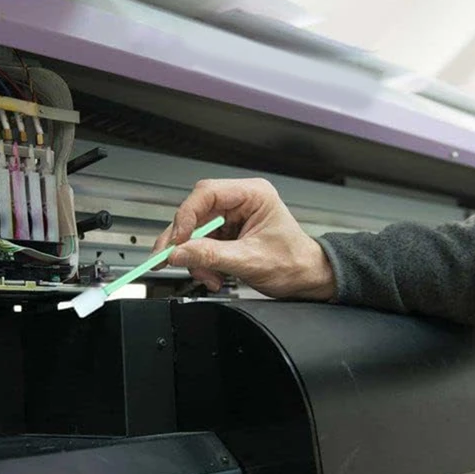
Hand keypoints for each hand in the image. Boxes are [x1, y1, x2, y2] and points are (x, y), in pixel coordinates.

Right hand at [153, 178, 335, 299]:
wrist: (307, 279)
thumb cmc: (294, 262)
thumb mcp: (250, 261)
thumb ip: (211, 256)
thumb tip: (178, 253)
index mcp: (253, 194)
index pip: (207, 194)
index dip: (186, 216)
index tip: (176, 240)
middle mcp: (240, 201)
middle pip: (195, 212)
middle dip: (183, 240)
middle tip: (167, 259)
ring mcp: (232, 218)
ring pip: (194, 231)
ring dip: (194, 257)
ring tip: (207, 276)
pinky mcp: (226, 234)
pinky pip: (201, 244)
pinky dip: (201, 262)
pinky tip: (212, 276)